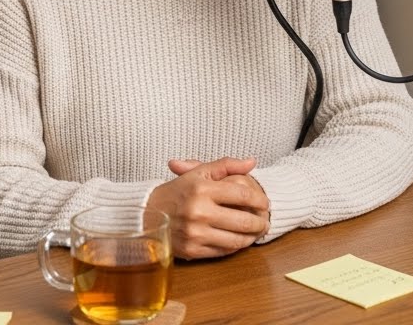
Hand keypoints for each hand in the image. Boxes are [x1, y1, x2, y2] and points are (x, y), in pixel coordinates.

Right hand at [146, 157, 269, 259]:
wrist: (147, 214)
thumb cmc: (176, 192)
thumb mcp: (199, 173)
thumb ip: (226, 165)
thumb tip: (252, 162)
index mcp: (202, 189)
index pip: (243, 195)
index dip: (260, 200)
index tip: (265, 203)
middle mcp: (199, 211)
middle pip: (244, 221)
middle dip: (260, 223)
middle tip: (265, 221)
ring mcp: (196, 233)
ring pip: (236, 240)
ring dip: (251, 237)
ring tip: (256, 232)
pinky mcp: (192, 250)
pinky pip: (223, 251)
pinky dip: (235, 247)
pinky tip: (238, 240)